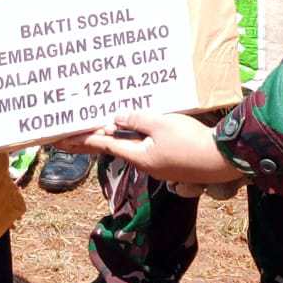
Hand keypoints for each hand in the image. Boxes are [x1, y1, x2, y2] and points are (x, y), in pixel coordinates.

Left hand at [65, 112, 244, 185]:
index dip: (80, 140)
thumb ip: (136, 119)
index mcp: (137, 156)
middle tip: (68, 135)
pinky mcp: (170, 160)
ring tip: (98, 125)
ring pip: (130, 145)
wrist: (222, 160)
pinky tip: (134, 126)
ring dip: (114, 135)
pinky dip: (134, 135)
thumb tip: (115, 119)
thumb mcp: (161, 124)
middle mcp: (144, 163)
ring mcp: (158, 163)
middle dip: (91, 139)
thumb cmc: (191, 142)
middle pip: (113, 147)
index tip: (60, 139)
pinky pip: (146, 145)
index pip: (102, 145)